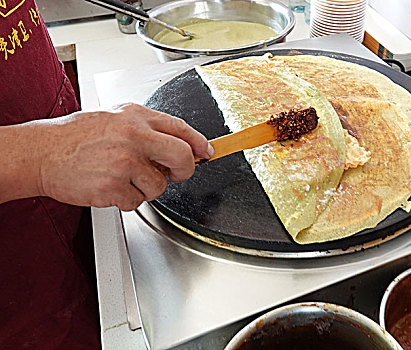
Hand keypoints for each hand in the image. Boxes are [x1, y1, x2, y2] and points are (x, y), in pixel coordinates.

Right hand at [36, 103, 212, 210]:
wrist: (42, 152)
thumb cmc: (76, 136)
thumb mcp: (115, 117)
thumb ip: (147, 128)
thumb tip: (179, 144)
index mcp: (136, 116)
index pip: (181, 128)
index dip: (199, 142)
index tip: (206, 152)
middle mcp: (133, 137)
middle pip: (182, 157)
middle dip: (186, 170)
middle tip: (178, 174)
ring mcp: (124, 163)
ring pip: (159, 186)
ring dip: (146, 188)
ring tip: (123, 177)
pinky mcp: (113, 187)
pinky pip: (137, 201)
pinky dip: (127, 199)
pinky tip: (110, 186)